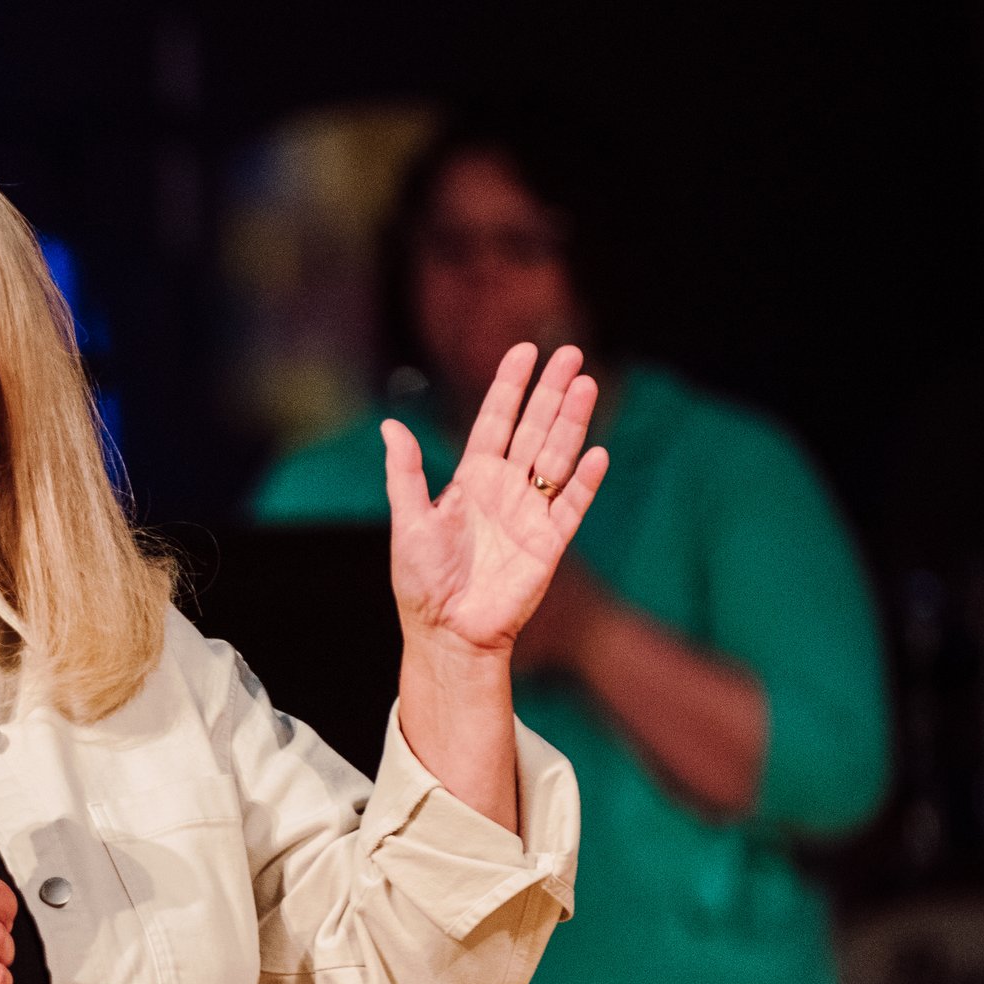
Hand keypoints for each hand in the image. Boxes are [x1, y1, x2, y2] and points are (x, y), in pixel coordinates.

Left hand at [384, 343, 608, 656]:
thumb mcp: (408, 521)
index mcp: (471, 480)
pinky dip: (584, 481)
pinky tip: (595, 453)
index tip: (525, 351)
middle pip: (534, 429)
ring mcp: (531, 513)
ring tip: (585, 384)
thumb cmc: (421, 582)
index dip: (509, 386)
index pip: (494, 421)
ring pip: (557, 457)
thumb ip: (405, 473)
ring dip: (572, 423)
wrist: (447, 633)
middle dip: (551, 392)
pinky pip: (572, 505)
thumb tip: (389, 426)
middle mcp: (505, 489)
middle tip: (570, 353)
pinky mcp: (550, 543)